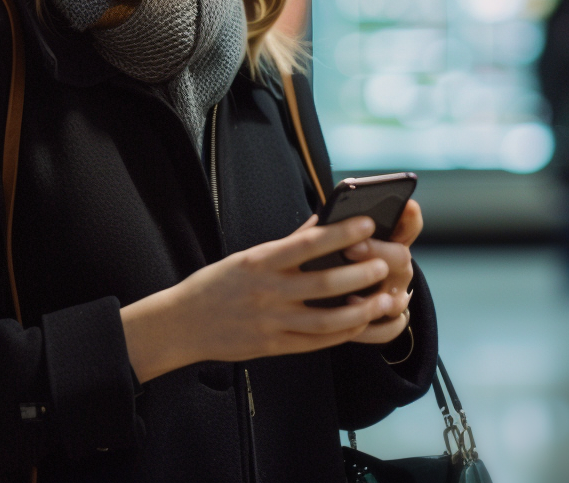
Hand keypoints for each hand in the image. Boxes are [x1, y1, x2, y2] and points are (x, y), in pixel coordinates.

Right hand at [119, 215, 404, 382]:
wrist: (183, 323)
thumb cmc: (216, 284)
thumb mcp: (247, 257)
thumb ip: (286, 244)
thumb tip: (320, 223)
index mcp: (259, 262)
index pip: (307, 243)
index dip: (340, 233)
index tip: (366, 223)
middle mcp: (267, 292)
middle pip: (323, 283)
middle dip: (359, 274)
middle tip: (385, 266)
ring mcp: (272, 323)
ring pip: (327, 319)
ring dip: (360, 310)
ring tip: (384, 301)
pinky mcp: (274, 347)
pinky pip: (317, 343)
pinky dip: (343, 334)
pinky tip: (360, 324)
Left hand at [345, 200, 422, 348]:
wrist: (337, 292)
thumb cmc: (336, 256)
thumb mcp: (337, 238)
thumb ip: (333, 230)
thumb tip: (318, 222)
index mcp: (390, 240)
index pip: (410, 223)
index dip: (409, 215)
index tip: (400, 205)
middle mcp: (399, 267)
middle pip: (402, 257)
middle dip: (376, 251)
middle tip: (350, 249)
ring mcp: (397, 295)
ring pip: (397, 300)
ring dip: (373, 299)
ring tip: (349, 298)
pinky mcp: (389, 321)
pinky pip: (388, 329)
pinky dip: (371, 329)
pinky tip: (350, 323)